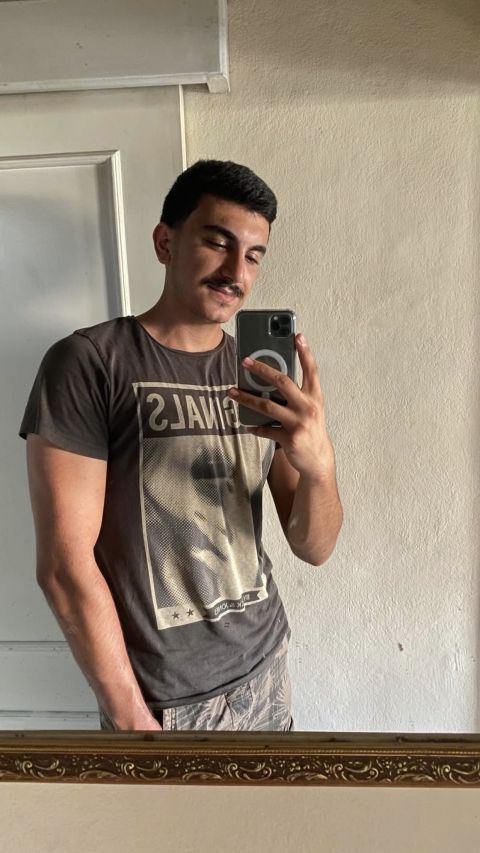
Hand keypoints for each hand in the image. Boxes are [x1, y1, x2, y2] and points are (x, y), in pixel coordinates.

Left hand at [229, 333, 334, 480]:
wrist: (318, 459)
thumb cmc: (311, 428)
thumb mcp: (310, 408)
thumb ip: (296, 394)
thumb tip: (270, 380)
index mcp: (315, 397)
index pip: (311, 370)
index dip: (305, 352)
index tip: (297, 335)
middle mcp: (308, 407)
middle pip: (282, 382)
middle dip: (261, 369)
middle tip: (245, 361)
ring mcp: (299, 423)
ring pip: (267, 406)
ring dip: (246, 398)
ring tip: (232, 392)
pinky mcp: (289, 438)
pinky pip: (265, 430)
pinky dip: (254, 427)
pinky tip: (246, 424)